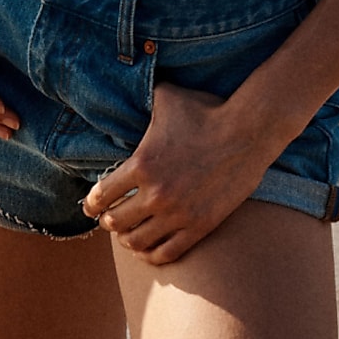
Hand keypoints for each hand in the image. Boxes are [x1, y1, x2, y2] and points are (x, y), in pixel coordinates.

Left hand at [81, 80, 270, 264]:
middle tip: (109, 219)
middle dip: (108, 221)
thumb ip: (143, 98)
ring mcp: (178, 214)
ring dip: (127, 240)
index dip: (92, 204)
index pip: (102, 195)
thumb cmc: (206, 111)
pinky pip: (167, 253)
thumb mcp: (167, 97)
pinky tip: (147, 250)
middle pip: (116, 222)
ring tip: (126, 235)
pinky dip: (152, 255)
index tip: (90, 207)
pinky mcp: (200, 227)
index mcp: (141, 164)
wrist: (247, 132)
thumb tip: (132, 83)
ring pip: (138, 241)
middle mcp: (156, 194)